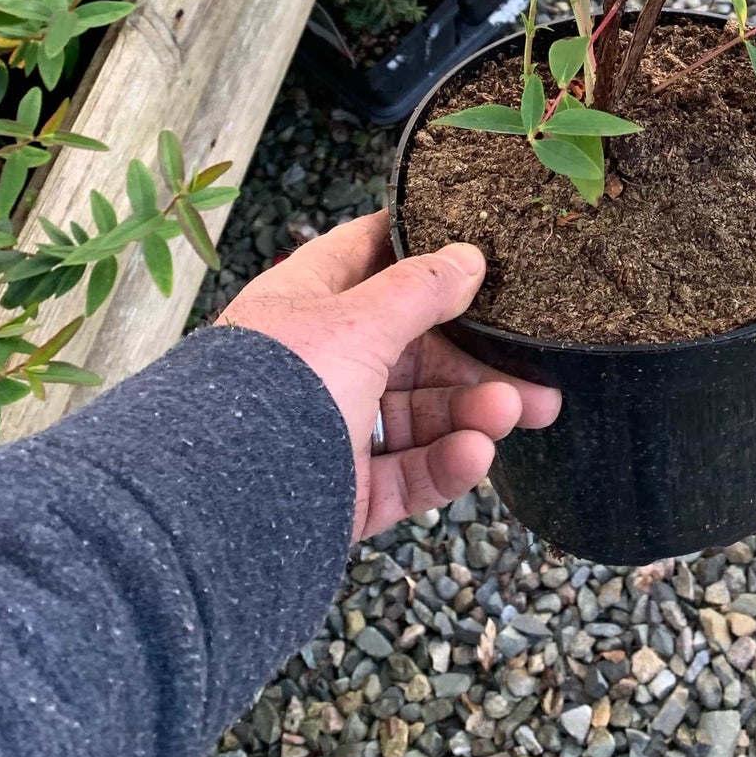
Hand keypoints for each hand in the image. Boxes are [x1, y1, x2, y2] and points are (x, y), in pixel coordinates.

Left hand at [218, 210, 558, 536]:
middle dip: (477, 361)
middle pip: (412, 350)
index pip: (366, 257)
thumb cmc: (276, 392)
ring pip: (417, 415)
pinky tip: (477, 454)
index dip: (418, 247)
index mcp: (305, 306)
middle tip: (538, 372)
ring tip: (520, 411)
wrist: (217, 510)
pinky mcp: (339, 493)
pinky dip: (444, 465)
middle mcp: (317, 364)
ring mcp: (329, 432)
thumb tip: (468, 256)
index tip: (477, 245)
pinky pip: (404, 475)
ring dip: (471, 412)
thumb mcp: (356, 322)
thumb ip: (419, 289)